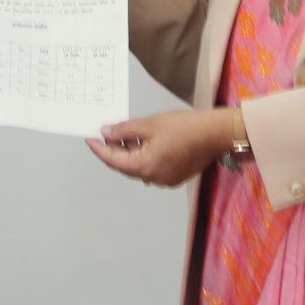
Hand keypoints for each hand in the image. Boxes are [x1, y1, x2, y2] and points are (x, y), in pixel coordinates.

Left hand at [90, 107, 235, 187]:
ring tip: (123, 136)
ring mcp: (165, 180)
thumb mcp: (148, 124)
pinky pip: (151, 169)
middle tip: (105, 135)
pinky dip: (143, 157)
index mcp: (145, 166)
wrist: (214, 133)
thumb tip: (107, 133)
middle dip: (114, 151)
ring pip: (138, 168)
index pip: (113, 160)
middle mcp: (154, 178)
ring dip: (129, 154)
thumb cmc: (185, 127)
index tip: (89, 140)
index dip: (99, 149)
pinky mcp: (175, 177)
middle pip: (125, 166)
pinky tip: (142, 143)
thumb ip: (124, 131)